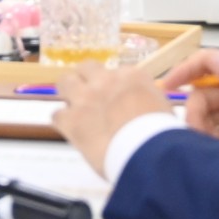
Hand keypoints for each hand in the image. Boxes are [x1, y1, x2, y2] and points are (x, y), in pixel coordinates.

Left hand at [52, 63, 172, 177]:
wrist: (147, 151)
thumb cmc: (161, 133)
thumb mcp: (162, 107)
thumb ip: (147, 99)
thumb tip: (140, 105)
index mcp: (131, 76)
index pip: (117, 72)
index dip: (114, 86)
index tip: (117, 98)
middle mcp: (105, 81)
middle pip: (86, 67)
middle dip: (86, 79)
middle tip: (89, 95)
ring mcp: (85, 99)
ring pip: (64, 82)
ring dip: (68, 93)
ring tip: (73, 107)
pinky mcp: (72, 120)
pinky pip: (57, 115)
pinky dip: (62, 122)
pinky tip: (70, 129)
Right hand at [159, 51, 218, 152]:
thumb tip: (214, 57)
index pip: (210, 63)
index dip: (187, 70)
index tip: (169, 84)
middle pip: (204, 94)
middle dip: (195, 110)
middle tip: (195, 130)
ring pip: (206, 118)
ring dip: (201, 129)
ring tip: (206, 144)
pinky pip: (215, 139)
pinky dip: (207, 144)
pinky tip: (209, 151)